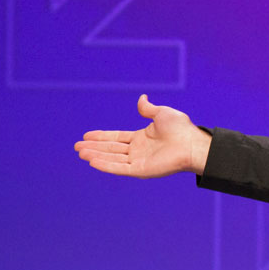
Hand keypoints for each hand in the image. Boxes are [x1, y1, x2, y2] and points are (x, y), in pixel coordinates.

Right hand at [74, 94, 210, 177]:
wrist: (192, 143)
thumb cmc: (182, 129)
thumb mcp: (162, 113)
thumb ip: (148, 109)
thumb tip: (142, 99)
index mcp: (142, 138)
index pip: (117, 138)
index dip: (101, 136)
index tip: (86, 136)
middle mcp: (139, 150)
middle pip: (111, 149)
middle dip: (94, 147)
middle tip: (77, 147)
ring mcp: (140, 161)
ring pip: (113, 159)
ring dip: (96, 156)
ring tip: (80, 153)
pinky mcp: (142, 170)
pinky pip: (121, 168)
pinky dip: (107, 166)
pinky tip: (93, 162)